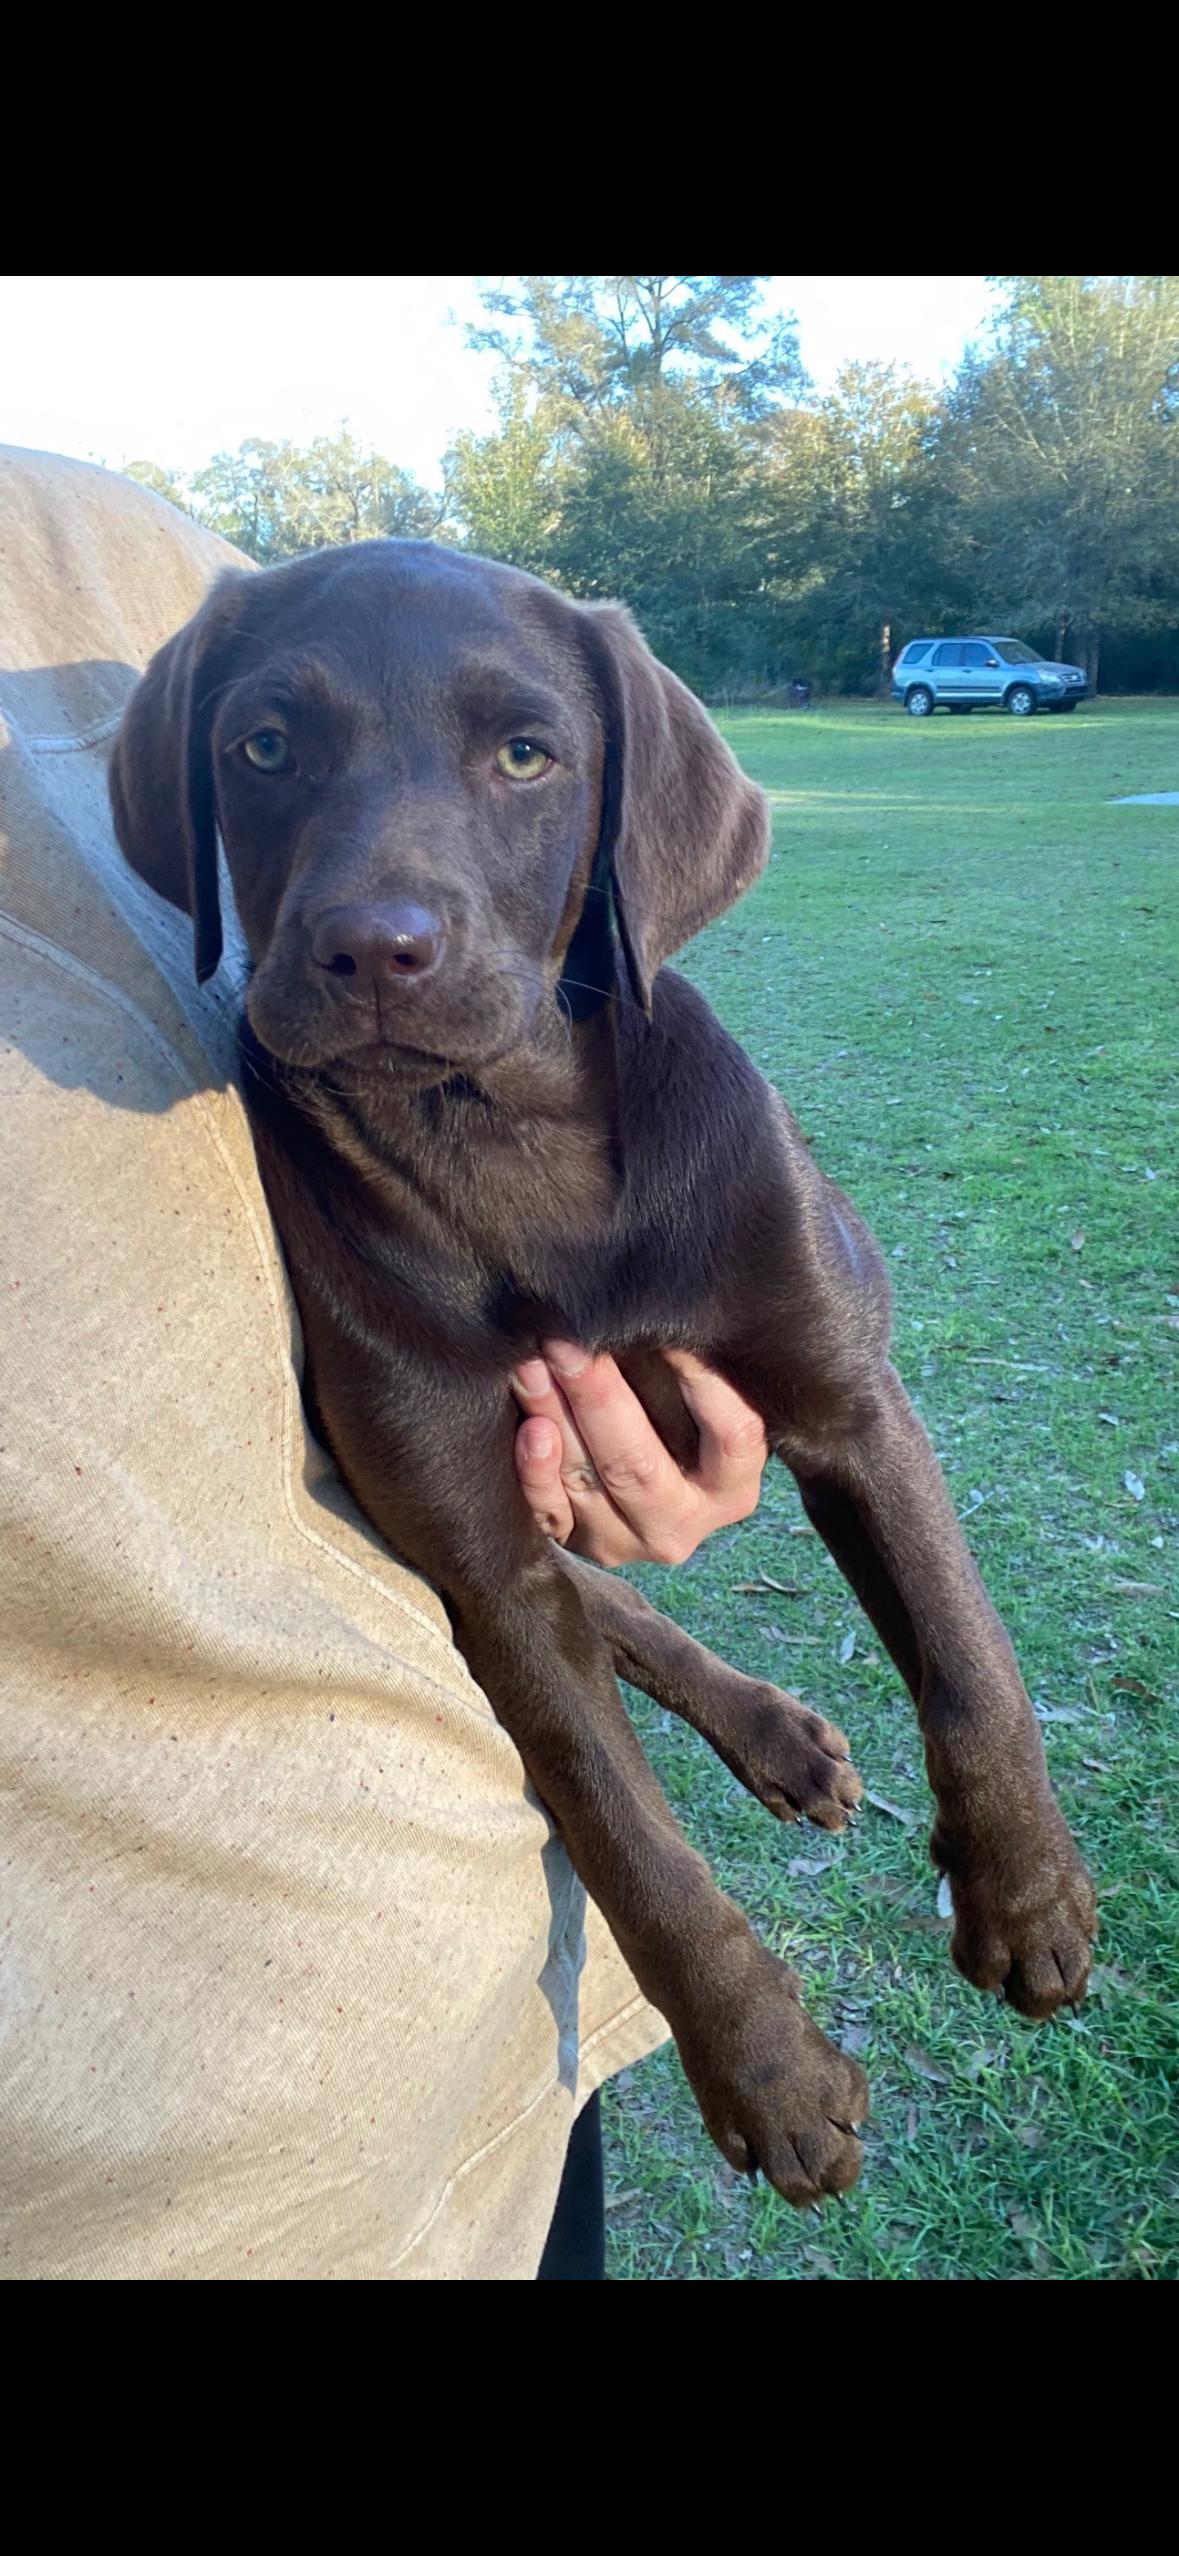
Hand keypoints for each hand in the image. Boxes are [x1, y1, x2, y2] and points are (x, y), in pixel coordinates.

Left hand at [512, 1341, 768, 1565]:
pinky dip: (535, 1472)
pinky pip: (550, 1514)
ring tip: (532, 1364)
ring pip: (587, 1482)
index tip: (667, 1327)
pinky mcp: (578, 1546)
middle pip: (640, 1465)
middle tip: (568, 1343)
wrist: (649, 1486)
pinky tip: (527, 1429)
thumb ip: (695, 1368)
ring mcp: (627, 1540)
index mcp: (733, 1487)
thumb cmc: (683, 1417)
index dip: (703, 1382)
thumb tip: (657, 1302)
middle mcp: (684, 1522)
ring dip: (554, 1417)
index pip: (732, 1434)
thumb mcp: (709, 1405)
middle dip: (599, 1398)